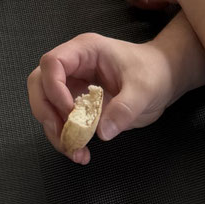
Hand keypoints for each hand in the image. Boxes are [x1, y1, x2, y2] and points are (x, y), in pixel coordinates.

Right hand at [27, 33, 178, 162]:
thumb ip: (124, 109)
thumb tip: (101, 133)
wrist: (164, 78)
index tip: (70, 112)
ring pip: (46, 104)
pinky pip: (61, 119)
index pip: (53, 63)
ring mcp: (73, 84)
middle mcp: (73, 66)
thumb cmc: (154, 73)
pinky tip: (80, 152)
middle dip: (46, 112)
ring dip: (54, 130)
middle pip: (40, 84)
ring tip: (74, 151)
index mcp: (85, 51)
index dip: (54, 88)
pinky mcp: (77, 102)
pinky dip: (65, 137)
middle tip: (63, 136)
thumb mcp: (144, 90)